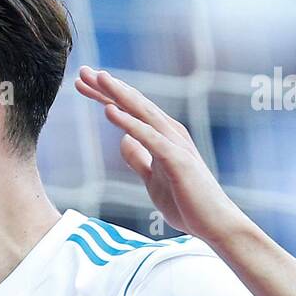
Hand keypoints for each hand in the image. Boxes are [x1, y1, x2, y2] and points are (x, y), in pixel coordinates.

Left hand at [74, 66, 248, 244]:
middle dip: (107, 87)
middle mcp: (169, 133)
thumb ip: (139, 158)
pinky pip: (148, 136)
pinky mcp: (176, 159)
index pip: (129, 110)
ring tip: (97, 78)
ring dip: (118, 94)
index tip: (82, 84)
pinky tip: (109, 110)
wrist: (213, 224)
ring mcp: (174, 143)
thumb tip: (124, 141)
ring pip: (141, 112)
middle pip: (133, 103)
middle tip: (83, 71)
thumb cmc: (186, 202)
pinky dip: (129, 122)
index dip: (105, 96)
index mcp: (162, 136)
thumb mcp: (152, 178)